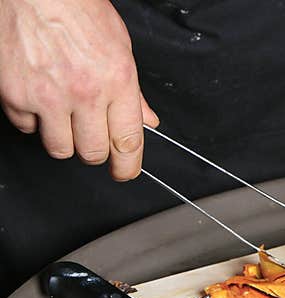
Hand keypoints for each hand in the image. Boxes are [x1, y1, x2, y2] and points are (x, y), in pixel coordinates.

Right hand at [0, 0, 158, 180]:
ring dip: (63, 138)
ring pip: (59, 148)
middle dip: (94, 149)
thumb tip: (147, 121)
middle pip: (93, 152)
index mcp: (117, 80)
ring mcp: (47, 95)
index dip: (128, 166)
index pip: (128, 142)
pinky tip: (38, 97)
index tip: (124, 172)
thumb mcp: (118, 45)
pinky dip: (32, 119)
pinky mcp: (15, 94)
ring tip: (63, 113)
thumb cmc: (75, 7)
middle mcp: (84, 91)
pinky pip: (27, 128)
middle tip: (90, 134)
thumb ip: (133, 91)